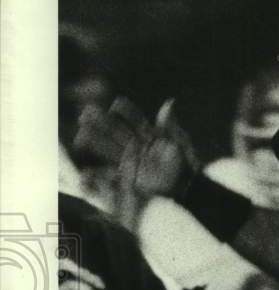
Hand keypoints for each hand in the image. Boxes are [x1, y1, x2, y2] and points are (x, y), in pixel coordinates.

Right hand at [74, 97, 199, 201]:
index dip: (125, 111)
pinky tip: (85, 173)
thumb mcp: (180, 143)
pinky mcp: (129, 176)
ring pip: (109, 149)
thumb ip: (171, 126)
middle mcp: (136, 145)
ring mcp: (131, 160)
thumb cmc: (186, 163)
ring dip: (95, 142)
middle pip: (115, 131)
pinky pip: (111, 174)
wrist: (187, 187)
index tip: (115, 104)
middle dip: (101, 123)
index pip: (134, 119)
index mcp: (148, 134)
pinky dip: (97, 174)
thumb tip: (169, 103)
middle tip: (85, 113)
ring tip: (80, 136)